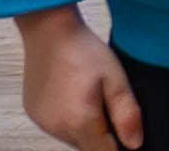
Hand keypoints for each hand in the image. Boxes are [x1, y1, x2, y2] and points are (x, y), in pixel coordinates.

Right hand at [15, 9, 144, 150]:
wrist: (49, 30)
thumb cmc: (84, 50)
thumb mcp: (116, 79)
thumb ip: (127, 115)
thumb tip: (134, 145)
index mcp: (81, 122)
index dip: (119, 145)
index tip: (124, 129)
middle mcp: (58, 128)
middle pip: (88, 148)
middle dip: (103, 135)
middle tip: (108, 103)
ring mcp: (43, 122)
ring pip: (72, 138)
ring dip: (85, 127)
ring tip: (90, 95)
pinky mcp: (34, 113)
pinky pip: (58, 127)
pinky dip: (69, 119)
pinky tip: (74, 94)